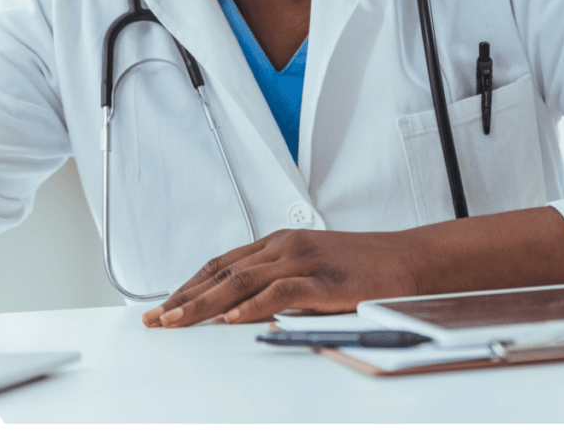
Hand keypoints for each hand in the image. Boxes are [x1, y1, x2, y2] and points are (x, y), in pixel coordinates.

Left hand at [141, 228, 418, 327]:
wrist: (407, 259)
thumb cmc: (361, 268)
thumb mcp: (310, 270)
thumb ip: (277, 285)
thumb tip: (241, 312)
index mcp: (278, 243)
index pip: (221, 264)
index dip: (188, 285)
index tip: (163, 306)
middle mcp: (284, 246)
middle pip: (222, 272)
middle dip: (185, 296)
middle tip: (157, 319)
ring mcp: (303, 259)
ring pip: (242, 280)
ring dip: (205, 303)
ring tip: (178, 321)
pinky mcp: (324, 279)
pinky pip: (281, 292)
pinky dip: (253, 306)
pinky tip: (232, 320)